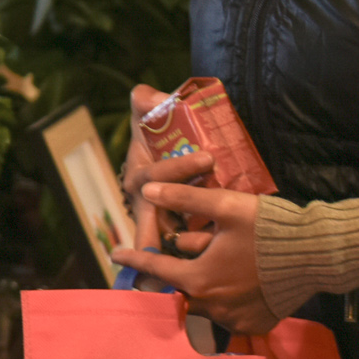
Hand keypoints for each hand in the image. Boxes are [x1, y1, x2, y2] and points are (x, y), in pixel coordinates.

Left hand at [111, 179, 275, 334]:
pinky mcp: (255, 325)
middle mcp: (212, 307)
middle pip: (182, 288)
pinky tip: (238, 283)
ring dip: (204, 288)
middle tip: (184, 255)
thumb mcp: (226, 206)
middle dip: (179, 272)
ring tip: (216, 267)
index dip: (134, 258)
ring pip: (205, 304)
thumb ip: (183, 199)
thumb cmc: (271, 228)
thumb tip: (147, 191)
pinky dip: (227, 301)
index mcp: (199, 279)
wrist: (320, 254)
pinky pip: (229, 315)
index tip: (115, 254)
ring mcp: (234, 320)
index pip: (155, 268)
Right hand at [120, 81, 205, 249]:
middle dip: (163, 232)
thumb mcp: (145, 113)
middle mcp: (146, 204)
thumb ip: (144, 100)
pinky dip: (201, 251)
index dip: (180, 168)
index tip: (207, 158)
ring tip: (211, 249)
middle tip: (195, 226)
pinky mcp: (181, 231)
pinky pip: (189, 244)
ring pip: (171, 238)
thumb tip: (150, 97)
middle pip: (154, 219)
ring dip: (188, 244)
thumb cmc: (154, 134)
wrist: (164, 154)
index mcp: (139, 178)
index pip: (157, 175)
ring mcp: (162, 220)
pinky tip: (220, 261)